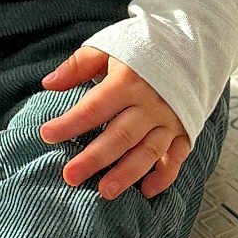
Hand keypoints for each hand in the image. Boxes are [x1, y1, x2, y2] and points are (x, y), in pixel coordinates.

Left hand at [39, 46, 190, 199]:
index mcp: (129, 80)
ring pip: (147, 152)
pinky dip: (164, 176)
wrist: (190, 45)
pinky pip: (175, 158)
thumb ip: (77, 66)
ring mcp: (170, 119)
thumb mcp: (107, 47)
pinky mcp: (185, 130)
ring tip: (104, 191)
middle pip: (120, 135)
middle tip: (70, 176)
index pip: (94, 107)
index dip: (70, 123)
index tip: (47, 135)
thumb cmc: (141, 48)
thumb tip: (48, 84)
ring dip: (127, 173)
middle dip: (94, 158)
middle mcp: (151, 103)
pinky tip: (146, 192)